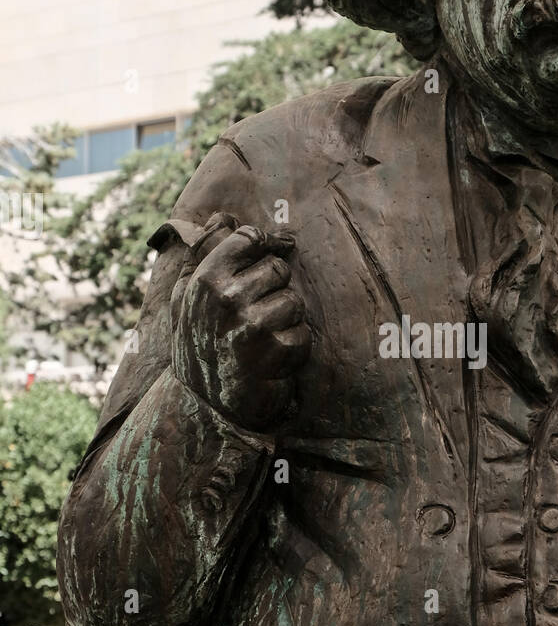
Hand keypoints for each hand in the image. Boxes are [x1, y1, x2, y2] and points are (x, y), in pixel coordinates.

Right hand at [171, 212, 310, 431]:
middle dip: (274, 291)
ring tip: (262, 340)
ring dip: (285, 322)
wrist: (204, 406)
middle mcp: (227, 297)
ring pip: (294, 301)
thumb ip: (202, 254)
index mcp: (205, 278)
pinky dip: (294, 348)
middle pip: (278, 268)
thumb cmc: (198, 344)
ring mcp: (252, 324)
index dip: (265, 244)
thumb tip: (222, 218)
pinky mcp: (276, 350)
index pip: (249, 237)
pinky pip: (303, 332)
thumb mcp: (186, 298)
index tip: (273, 252)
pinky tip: (271, 360)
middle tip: (254, 317)